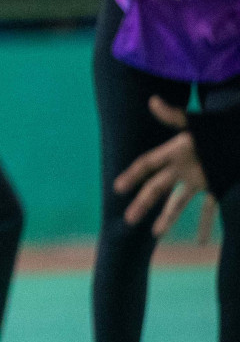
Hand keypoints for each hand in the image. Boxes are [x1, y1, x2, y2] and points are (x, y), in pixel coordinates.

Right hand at [114, 96, 208, 236]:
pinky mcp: (217, 187)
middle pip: (157, 188)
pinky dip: (204, 224)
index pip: (148, 164)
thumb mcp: (198, 124)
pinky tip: (201, 240)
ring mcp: (199, 179)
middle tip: (129, 220)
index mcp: (176, 152)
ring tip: (157, 234)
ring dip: (167, 218)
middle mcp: (183, 168)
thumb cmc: (222, 128)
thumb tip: (152, 101)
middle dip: (143, 203)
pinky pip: (209, 209)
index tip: (117, 189)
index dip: (132, 175)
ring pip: (178, 202)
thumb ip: (175, 116)